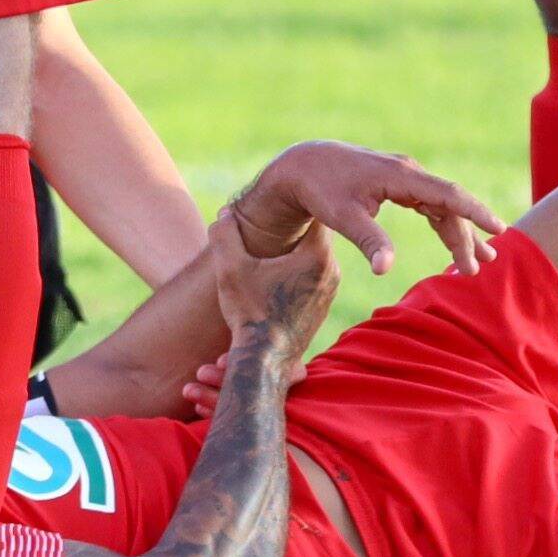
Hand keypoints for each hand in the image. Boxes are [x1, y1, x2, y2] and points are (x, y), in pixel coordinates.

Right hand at [213, 206, 337, 361]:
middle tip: (277, 214)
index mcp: (316, 255)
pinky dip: (298, 271)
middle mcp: (332, 271)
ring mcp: (330, 291)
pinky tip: (278, 272)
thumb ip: (225, 235)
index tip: (282, 195)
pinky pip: (313, 276)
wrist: (264, 361)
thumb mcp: (230, 269)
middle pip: (314, 235)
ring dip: (296, 250)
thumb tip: (225, 214)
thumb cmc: (249, 312)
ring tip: (275, 243)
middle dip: (294, 226)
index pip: (313, 214)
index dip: (297, 201)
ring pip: (314, 257)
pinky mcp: (324, 306)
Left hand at [221, 141, 503, 278]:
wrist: (302, 166)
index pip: (448, 195)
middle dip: (467, 236)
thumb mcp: (344, 217)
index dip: (475, 212)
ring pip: (441, 206)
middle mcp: (408, 172)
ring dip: (458, 233)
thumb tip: (386, 270)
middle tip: (481, 267)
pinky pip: (428, 204)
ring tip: (476, 262)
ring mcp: (404, 177)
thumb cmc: (321, 190)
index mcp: (401, 176)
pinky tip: (452, 240)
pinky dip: (442, 222)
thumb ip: (369, 241)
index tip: (499, 229)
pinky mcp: (397, 183)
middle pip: (449, 205)